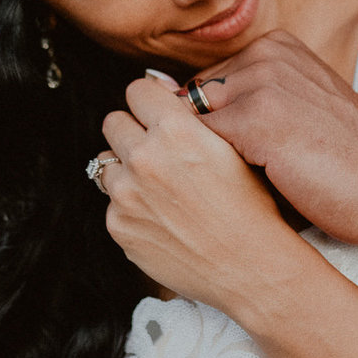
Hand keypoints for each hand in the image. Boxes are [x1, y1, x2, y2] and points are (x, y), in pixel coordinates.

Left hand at [99, 75, 308, 313]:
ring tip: (160, 190)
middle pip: (113, 122)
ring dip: (126, 170)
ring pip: (107, 163)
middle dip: (132, 131)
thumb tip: (160, 90)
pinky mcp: (118, 225)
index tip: (156, 114)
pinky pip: (112, 203)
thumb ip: (191, 119)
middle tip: (155, 151)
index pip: (136, 90)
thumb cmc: (251, 207)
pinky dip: (130, 207)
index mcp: (176, 129)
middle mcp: (145, 156)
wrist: (250, 267)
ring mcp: (126, 193)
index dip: (149, 102)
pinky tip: (162, 220)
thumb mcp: (231, 148)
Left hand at [188, 30, 357, 266]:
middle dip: (197, 142)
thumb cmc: (350, 158)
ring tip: (229, 190)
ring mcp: (261, 84)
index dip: (209, 128)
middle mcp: (266, 55)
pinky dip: (211, 175)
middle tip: (218, 180)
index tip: (223, 160)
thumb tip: (185, 113)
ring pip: (191, 124)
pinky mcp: (257, 121)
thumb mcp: (302, 106)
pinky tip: (238, 196)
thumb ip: (254, 99)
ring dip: (202, 160)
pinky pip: (201, 147)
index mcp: (277, 46)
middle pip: (193, 101)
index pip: (207, 84)